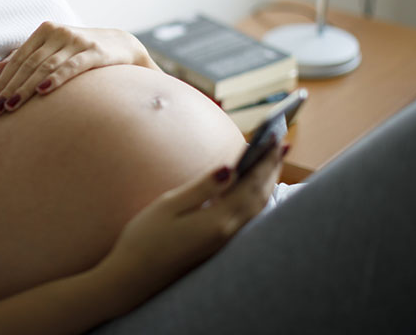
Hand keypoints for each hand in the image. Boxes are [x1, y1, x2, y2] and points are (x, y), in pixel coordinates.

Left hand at [0, 21, 157, 113]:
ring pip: (45, 66)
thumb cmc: (81, 50)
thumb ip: (27, 56)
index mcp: (45, 31)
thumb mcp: (53, 49)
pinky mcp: (94, 52)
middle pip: (29, 63)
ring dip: (26, 88)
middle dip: (10, 88)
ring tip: (12, 105)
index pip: (19, 58)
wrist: (122, 44)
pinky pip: (70, 66)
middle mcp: (58, 32)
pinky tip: (42, 90)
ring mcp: (76, 41)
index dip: (3, 80)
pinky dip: (55, 78)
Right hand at [96, 141, 285, 312]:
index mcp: (217, 220)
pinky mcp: (219, 246)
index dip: (265, 159)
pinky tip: (252, 188)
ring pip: (257, 208)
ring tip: (272, 160)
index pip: (251, 184)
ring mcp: (225, 242)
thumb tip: (230, 167)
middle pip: (260, 196)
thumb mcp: (168, 206)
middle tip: (280, 142)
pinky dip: (256, 197)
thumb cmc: (145, 239)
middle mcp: (228, 233)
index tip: (276, 136)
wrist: (135, 279)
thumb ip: (202, 187)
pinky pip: (248, 217)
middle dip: (272, 168)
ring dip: (267, 182)